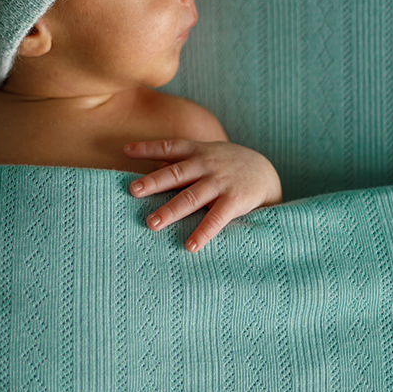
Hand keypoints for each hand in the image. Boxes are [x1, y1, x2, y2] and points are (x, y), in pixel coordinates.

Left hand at [123, 139, 280, 252]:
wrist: (266, 173)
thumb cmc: (226, 166)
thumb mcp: (207, 155)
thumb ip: (182, 162)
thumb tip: (152, 168)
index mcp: (198, 151)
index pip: (170, 147)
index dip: (148, 148)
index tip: (126, 150)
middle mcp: (207, 165)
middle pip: (176, 173)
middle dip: (154, 182)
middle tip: (133, 191)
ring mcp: (220, 182)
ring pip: (192, 197)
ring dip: (171, 210)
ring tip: (152, 223)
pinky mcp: (235, 201)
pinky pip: (217, 218)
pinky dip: (203, 232)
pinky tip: (190, 245)